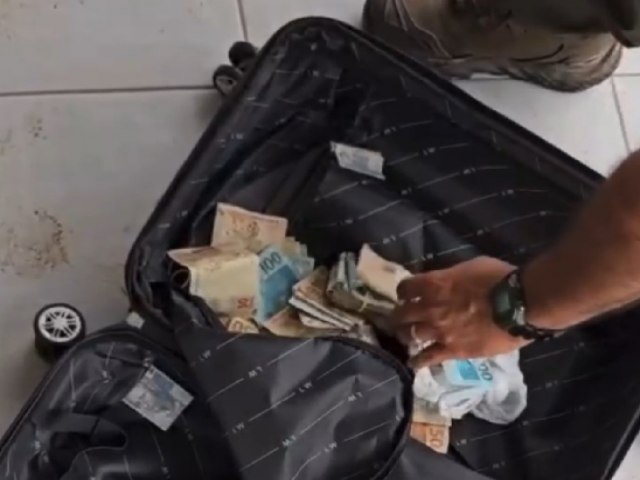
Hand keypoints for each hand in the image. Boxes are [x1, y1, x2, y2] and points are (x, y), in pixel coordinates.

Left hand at [392, 256, 530, 368]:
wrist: (517, 305)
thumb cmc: (498, 278)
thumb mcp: (470, 266)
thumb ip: (451, 276)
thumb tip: (445, 281)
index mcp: (434, 284)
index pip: (406, 287)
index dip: (404, 291)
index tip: (406, 294)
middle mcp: (430, 308)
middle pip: (402, 314)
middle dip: (399, 315)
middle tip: (399, 318)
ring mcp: (439, 331)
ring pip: (410, 335)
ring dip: (405, 335)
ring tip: (405, 337)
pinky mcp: (452, 350)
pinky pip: (428, 358)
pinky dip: (418, 361)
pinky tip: (412, 363)